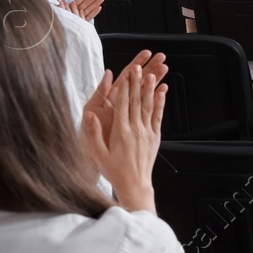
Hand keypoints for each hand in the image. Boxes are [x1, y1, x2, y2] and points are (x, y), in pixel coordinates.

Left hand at [59, 0, 103, 21]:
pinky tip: (99, 8)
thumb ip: (58, 2)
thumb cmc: (55, 19)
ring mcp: (79, 17)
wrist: (57, 31)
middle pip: (87, 3)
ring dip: (96, 3)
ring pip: (89, 9)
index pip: (80, 0)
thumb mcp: (56, 9)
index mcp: (70, 7)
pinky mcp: (82, 23)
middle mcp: (76, 12)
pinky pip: (89, 17)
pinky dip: (94, 13)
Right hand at [81, 60, 165, 212]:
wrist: (134, 185)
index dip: (125, 87)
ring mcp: (147, 132)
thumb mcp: (98, 155)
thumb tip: (90, 115)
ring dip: (150, 89)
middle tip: (139, 67)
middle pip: (136, 101)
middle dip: (137, 82)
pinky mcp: (155, 137)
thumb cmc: (114, 172)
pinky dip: (160, 103)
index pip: (122, 104)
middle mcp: (135, 129)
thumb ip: (94, 134)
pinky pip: (158, 116)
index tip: (127, 73)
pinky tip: (162, 92)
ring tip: (152, 73)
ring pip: (148, 106)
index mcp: (120, 132)